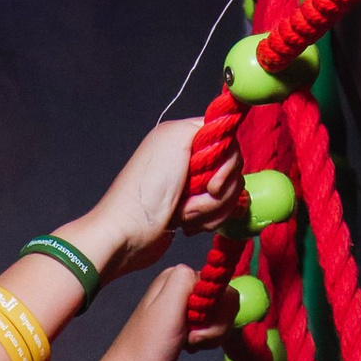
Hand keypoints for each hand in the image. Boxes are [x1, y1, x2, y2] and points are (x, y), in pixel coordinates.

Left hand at [70, 116, 244, 282]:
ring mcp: (193, 185)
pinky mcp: (194, 209)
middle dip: (217, 193)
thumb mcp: (174, 140)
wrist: (127, 234)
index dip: (227, 164)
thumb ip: (204, 126)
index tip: (213, 183)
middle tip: (190, 200)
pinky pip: (219, 212)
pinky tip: (187, 224)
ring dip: (211, 209)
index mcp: (184, 136)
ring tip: (184, 215)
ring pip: (229, 193)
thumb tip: (226, 128)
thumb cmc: (144, 191)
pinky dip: (208, 221)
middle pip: (232, 170)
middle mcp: (190, 157)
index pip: (227, 141)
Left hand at [91, 265, 214, 360]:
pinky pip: (209, 327)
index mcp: (177, 277)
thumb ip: (185, 281)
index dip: (217, 309)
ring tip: (190, 344)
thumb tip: (205, 274)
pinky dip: (205, 340)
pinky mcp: (184, 325)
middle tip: (194, 339)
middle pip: (223, 301)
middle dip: (216, 324)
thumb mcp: (166, 307)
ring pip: (218, 316)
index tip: (198, 326)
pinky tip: (188, 347)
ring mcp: (183, 307)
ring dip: (211, 334)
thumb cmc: (147, 347)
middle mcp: (180, 287)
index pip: (220, 285)